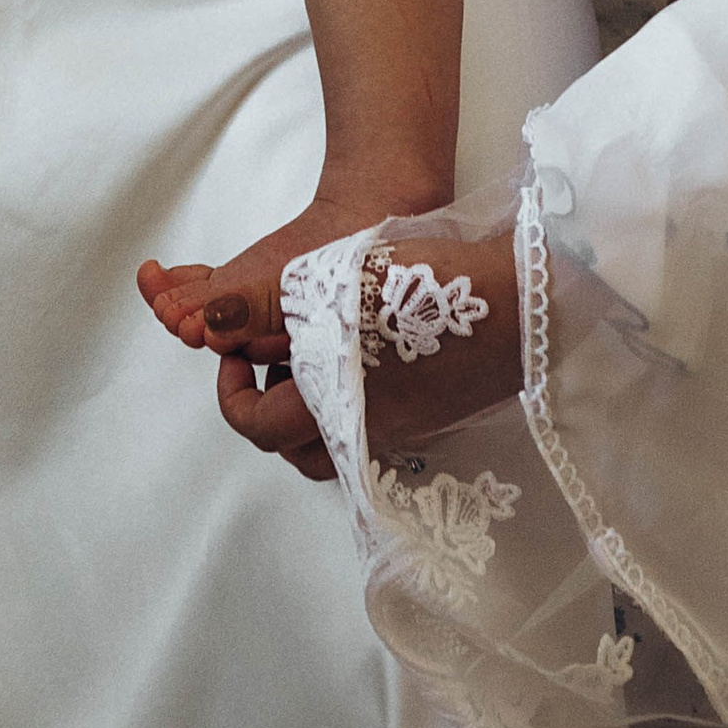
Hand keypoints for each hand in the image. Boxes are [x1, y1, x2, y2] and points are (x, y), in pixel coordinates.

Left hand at [213, 230, 523, 476]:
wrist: (521, 303)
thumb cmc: (424, 292)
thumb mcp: (330, 283)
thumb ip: (261, 305)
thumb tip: (207, 325)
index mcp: (330, 416)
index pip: (255, 428)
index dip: (231, 387)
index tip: (235, 345)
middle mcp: (363, 440)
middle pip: (292, 445)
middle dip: (268, 400)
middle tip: (270, 347)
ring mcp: (404, 432)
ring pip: (332, 439)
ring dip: (309, 403)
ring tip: (313, 346)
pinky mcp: (435, 416)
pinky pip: (372, 425)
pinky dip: (350, 398)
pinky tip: (363, 345)